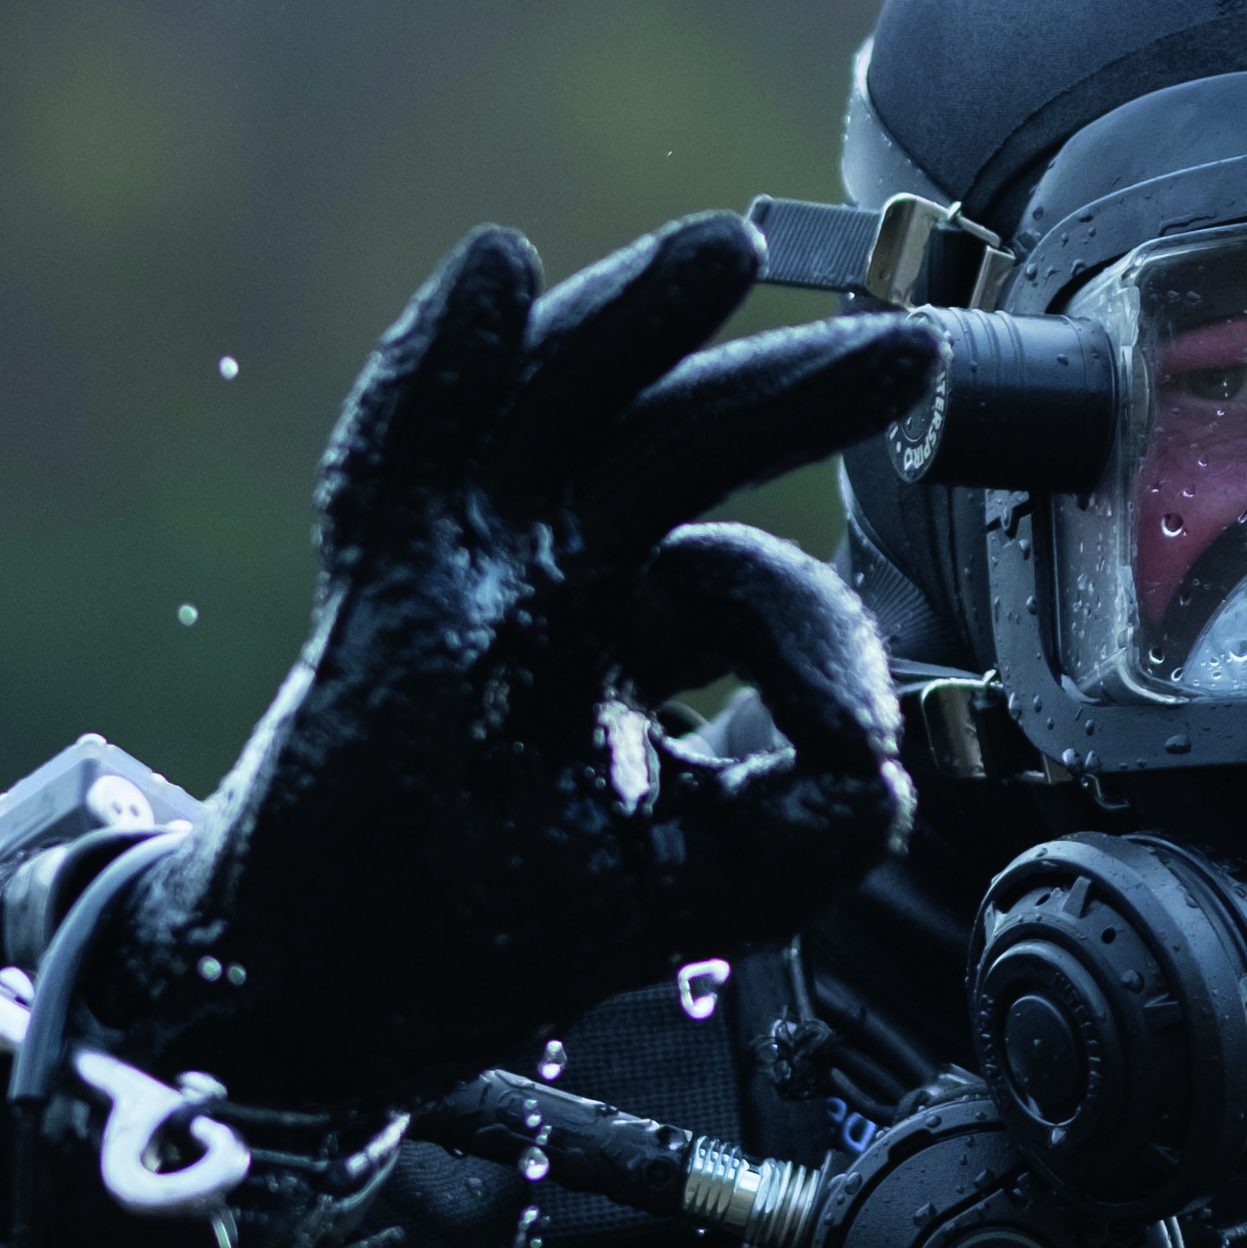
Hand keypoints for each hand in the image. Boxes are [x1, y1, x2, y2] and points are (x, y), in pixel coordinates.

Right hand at [110, 218, 920, 1112]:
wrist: (333, 999)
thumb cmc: (493, 929)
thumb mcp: (696, 884)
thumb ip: (808, 831)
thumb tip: (883, 760)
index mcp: (625, 626)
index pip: (739, 570)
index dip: (812, 635)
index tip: (855, 738)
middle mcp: (548, 574)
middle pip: (670, 437)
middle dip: (787, 384)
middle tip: (912, 348)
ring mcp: (457, 569)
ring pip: (554, 405)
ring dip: (634, 316)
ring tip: (729, 248)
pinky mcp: (377, 596)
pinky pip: (404, 456)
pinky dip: (440, 362)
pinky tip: (493, 274)